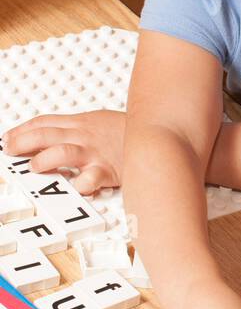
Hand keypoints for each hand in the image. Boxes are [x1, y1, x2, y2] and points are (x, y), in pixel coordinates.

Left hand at [1, 110, 125, 193]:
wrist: (158, 132)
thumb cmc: (126, 132)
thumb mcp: (97, 121)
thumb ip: (73, 128)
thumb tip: (45, 134)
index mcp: (80, 124)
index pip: (44, 123)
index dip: (22, 130)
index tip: (7, 138)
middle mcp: (84, 137)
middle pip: (47, 134)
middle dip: (23, 142)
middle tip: (9, 150)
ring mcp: (95, 153)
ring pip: (64, 152)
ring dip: (46, 159)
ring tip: (36, 166)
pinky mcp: (109, 170)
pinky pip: (93, 178)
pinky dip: (82, 184)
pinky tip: (75, 187)